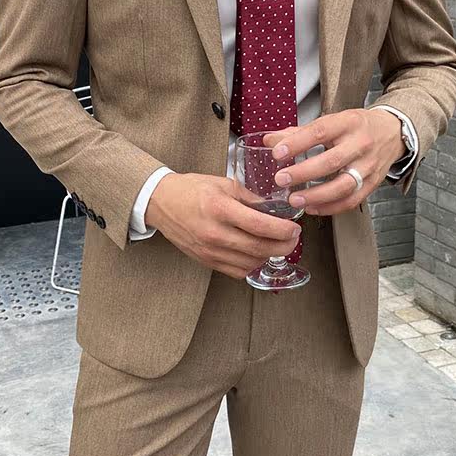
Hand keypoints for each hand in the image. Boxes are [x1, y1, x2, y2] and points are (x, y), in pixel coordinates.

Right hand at [144, 171, 300, 278]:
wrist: (161, 203)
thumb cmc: (191, 190)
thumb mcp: (223, 184)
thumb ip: (251, 198)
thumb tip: (275, 210)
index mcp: (220, 209)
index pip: (260, 226)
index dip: (283, 230)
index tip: (294, 228)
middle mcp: (215, 233)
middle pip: (260, 248)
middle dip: (284, 246)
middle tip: (293, 238)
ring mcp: (210, 250)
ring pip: (251, 263)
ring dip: (270, 256)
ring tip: (276, 244)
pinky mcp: (207, 261)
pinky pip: (238, 271)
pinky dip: (253, 265)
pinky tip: (257, 253)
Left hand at [265, 108, 405, 214]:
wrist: (392, 132)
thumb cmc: (356, 127)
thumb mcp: (332, 121)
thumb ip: (300, 133)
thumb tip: (269, 142)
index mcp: (348, 122)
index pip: (321, 132)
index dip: (297, 143)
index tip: (277, 153)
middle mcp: (361, 144)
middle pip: (332, 161)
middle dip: (304, 172)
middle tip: (281, 180)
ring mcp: (369, 166)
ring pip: (343, 185)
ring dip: (317, 195)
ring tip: (294, 199)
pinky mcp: (373, 184)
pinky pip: (351, 201)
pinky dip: (330, 207)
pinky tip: (312, 208)